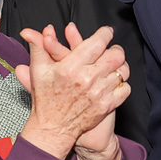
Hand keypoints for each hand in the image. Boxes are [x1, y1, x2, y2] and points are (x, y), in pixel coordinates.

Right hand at [15, 24, 129, 159]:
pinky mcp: (106, 106)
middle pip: (115, 55)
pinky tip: (113, 83)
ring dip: (120, 66)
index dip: (105, 33)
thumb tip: (34, 31)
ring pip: (122, 71)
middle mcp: (87, 78)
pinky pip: (125, 88)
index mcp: (71, 67)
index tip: (106, 32)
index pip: (98, 42)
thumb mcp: (38, 71)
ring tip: (113, 66)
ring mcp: (99, 93)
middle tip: (111, 50)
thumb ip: (38, 47)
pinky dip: (122, 84)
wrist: (53, 128)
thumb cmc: (46, 99)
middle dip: (115, 49)